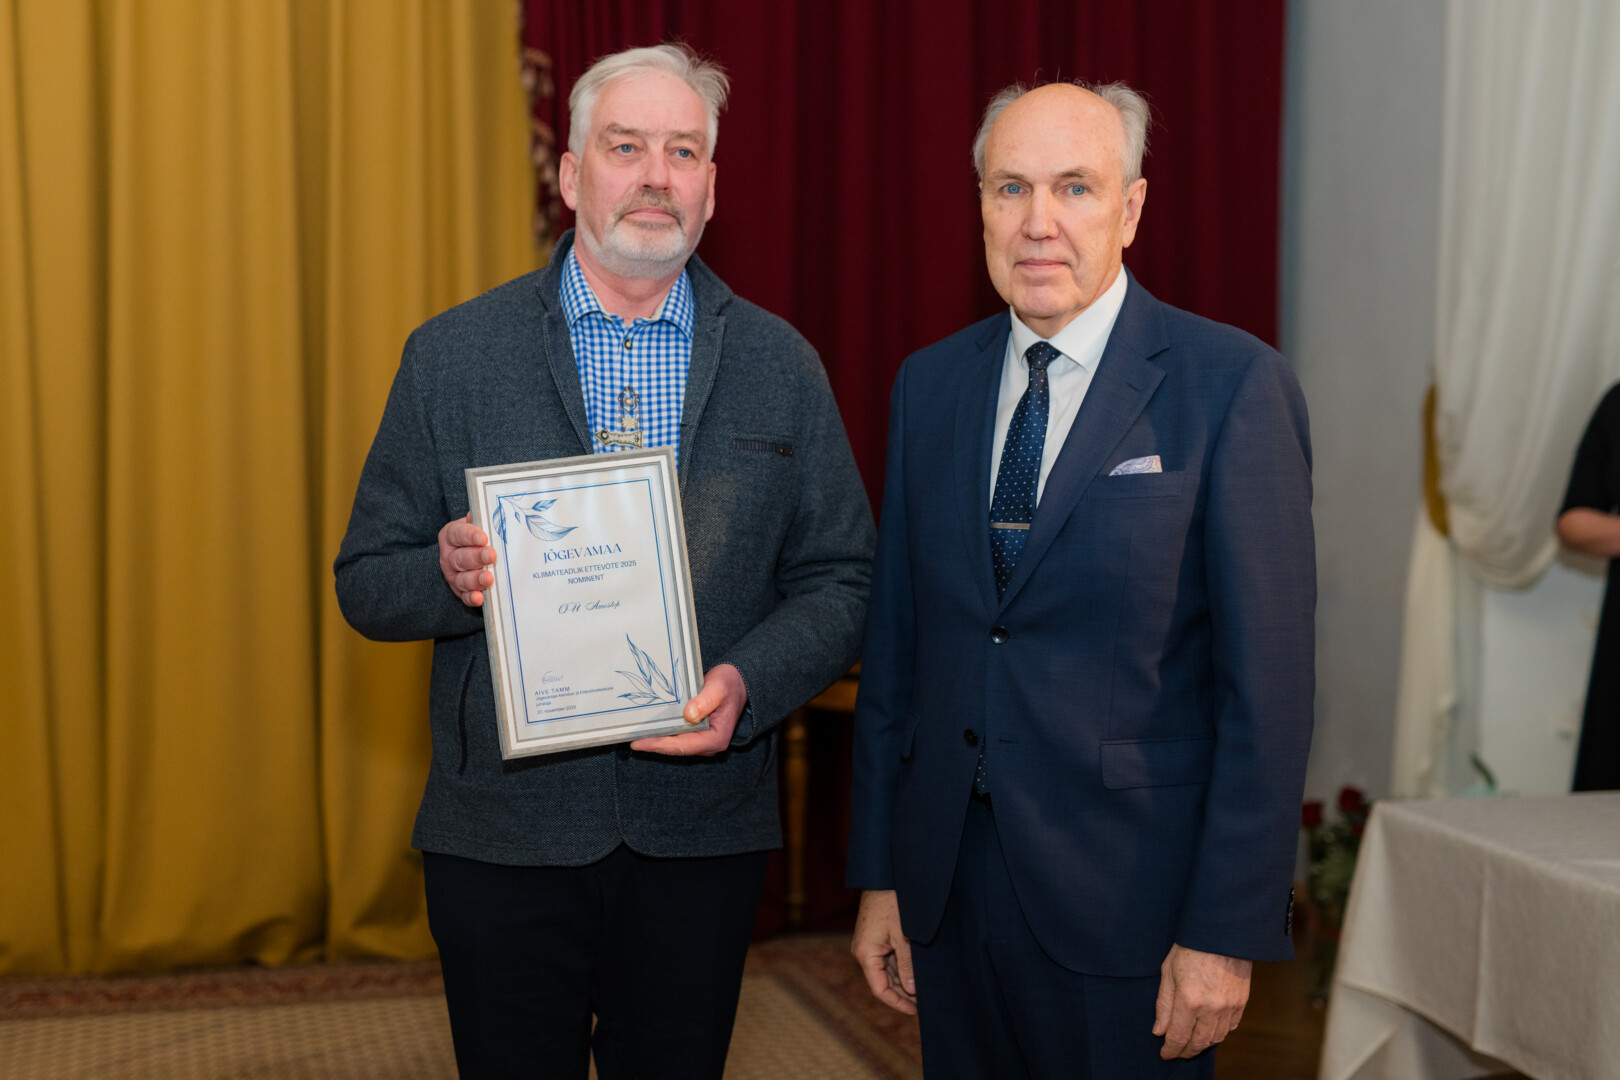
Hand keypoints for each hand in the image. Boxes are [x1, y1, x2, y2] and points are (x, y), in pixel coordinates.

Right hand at [439, 515, 496, 606]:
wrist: (468, 553)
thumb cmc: (477, 537)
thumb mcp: (476, 525)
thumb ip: (481, 520)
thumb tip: (487, 512)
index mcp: (451, 536)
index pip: (457, 534)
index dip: (469, 535)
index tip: (483, 537)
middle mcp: (449, 556)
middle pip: (460, 558)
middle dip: (476, 558)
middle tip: (491, 555)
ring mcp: (453, 575)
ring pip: (461, 579)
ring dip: (475, 579)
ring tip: (488, 578)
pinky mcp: (460, 591)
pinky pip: (464, 596)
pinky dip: (471, 598)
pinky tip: (479, 598)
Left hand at [628, 663, 745, 755]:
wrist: (738, 683)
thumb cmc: (730, 684)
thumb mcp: (719, 688)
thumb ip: (705, 700)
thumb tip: (689, 714)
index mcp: (716, 738)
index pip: (683, 746)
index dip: (660, 745)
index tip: (640, 743)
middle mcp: (708, 744)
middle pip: (676, 748)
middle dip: (653, 745)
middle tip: (630, 739)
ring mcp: (701, 740)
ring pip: (674, 744)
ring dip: (656, 740)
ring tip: (634, 735)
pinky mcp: (695, 734)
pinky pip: (676, 737)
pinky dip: (662, 733)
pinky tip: (647, 728)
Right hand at [851, 889, 915, 1014]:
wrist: (883, 877)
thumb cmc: (892, 903)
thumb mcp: (904, 937)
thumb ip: (907, 965)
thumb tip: (912, 990)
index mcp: (865, 954)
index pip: (880, 989)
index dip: (897, 1002)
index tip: (915, 1010)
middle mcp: (863, 952)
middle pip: (882, 982)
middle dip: (902, 993)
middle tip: (924, 1002)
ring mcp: (868, 945)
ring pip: (885, 972)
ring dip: (903, 981)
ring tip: (922, 990)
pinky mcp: (875, 938)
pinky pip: (886, 960)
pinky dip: (900, 968)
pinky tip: (915, 973)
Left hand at [1153, 944, 1250, 1058]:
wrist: (1222, 932)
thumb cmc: (1190, 947)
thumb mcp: (1168, 971)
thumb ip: (1163, 1004)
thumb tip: (1159, 1030)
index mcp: (1189, 999)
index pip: (1178, 1036)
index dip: (1170, 1050)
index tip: (1165, 1054)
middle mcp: (1211, 1007)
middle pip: (1198, 1042)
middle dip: (1186, 1051)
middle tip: (1177, 1052)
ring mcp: (1229, 1006)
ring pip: (1216, 1038)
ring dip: (1202, 1045)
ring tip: (1191, 1044)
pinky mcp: (1242, 1002)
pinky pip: (1230, 1027)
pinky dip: (1219, 1033)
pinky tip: (1209, 1030)